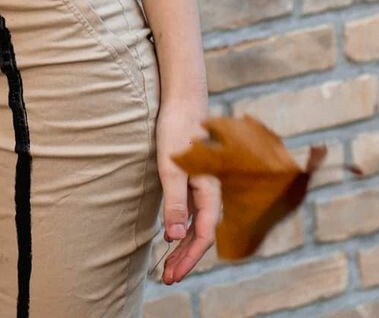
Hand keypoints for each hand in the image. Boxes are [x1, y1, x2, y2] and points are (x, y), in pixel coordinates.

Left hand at [153, 96, 219, 284]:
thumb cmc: (177, 129)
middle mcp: (211, 192)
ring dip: (183, 246)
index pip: (203, 234)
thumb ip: (175, 202)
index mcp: (210, 191)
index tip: (172, 275)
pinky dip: (183, 227)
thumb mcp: (171, 167)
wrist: (182, 99)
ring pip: (197, 224)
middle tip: (167, 279)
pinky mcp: (194, 179)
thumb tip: (175, 236)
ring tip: (167, 266)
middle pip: (202, 234)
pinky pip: (193, 212)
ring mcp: (203, 186)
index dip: (189, 257)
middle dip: (186, 258)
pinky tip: (172, 236)